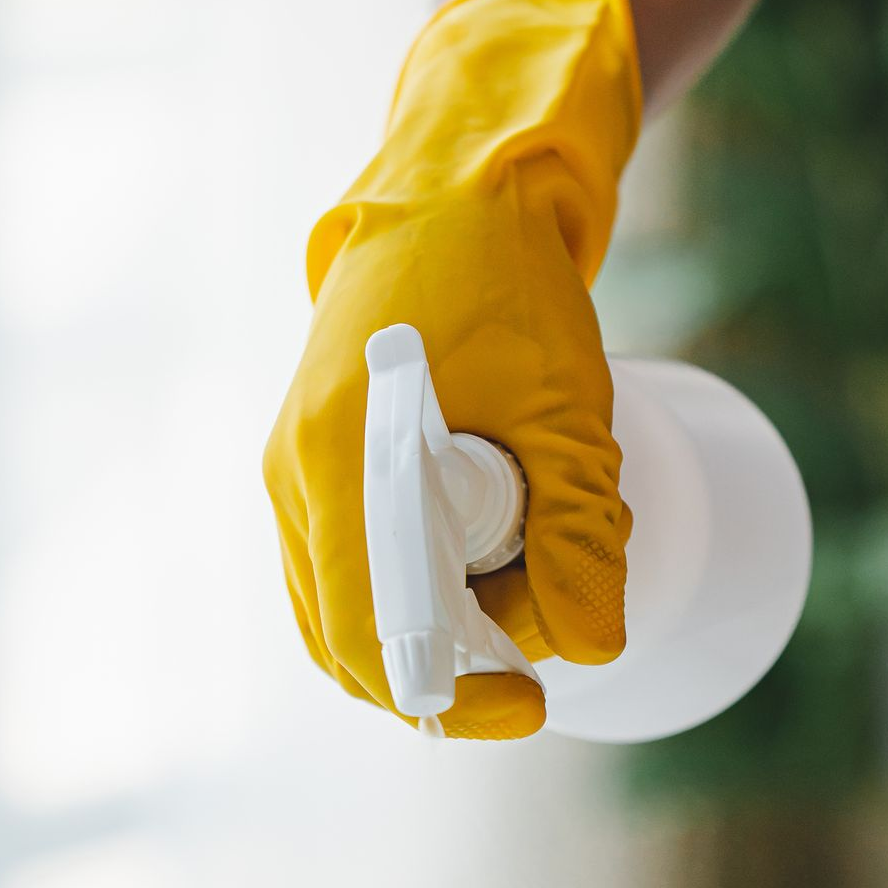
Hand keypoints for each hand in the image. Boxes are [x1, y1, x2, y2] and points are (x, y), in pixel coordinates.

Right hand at [263, 0, 640, 737]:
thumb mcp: (565, 407)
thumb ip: (582, 529)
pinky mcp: (322, 457)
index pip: (371, 635)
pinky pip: (352, 564)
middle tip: (539, 670)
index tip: (532, 703)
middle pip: (350, 637)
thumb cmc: (509, 278)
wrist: (459, 184)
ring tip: (529, 602)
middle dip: (445, 673)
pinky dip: (415, 594)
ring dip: (433, 633)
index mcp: (335, 461)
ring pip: (348, 607)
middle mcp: (293, 473)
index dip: (451, 694)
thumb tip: (594, 648)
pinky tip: (490, 575)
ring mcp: (297, 466)